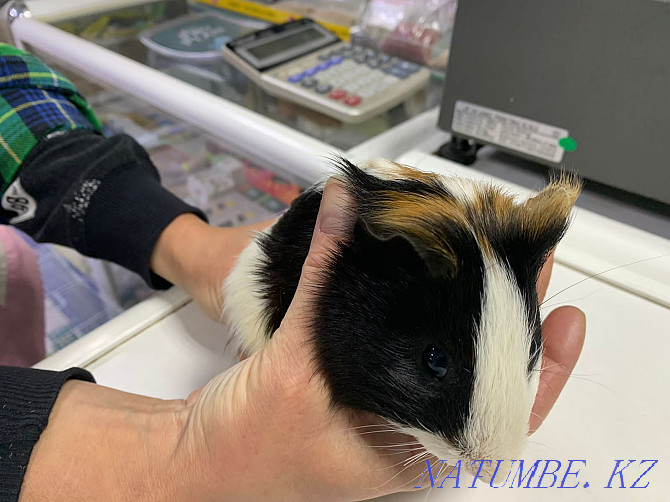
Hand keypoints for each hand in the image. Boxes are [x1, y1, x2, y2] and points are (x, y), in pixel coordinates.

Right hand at [169, 180, 586, 499]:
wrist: (191, 463)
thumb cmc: (242, 450)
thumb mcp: (293, 370)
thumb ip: (322, 286)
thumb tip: (347, 207)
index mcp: (409, 456)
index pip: (502, 412)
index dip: (541, 364)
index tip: (563, 312)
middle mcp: (406, 438)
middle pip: (479, 376)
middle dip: (507, 320)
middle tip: (523, 261)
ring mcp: (385, 415)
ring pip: (444, 361)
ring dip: (467, 314)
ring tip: (488, 263)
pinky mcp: (361, 393)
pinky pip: (407, 351)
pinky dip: (423, 315)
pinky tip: (430, 282)